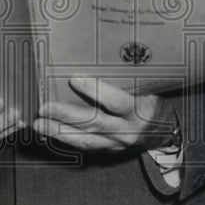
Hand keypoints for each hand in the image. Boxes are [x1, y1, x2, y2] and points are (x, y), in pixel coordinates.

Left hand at [33, 77, 177, 152]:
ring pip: (85, 140)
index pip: (117, 102)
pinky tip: (47, 133)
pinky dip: (64, 140)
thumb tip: (103, 53)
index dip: (96, 91)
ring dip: (58, 132)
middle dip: (66, 115)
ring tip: (38, 124)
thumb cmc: (154, 102)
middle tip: (44, 106)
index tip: (74, 78)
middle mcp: (127, 131)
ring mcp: (116, 144)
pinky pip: (84, 147)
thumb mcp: (149, 87)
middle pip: (94, 123)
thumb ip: (128, 78)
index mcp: (141, 111)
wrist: (166, 132)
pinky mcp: (108, 151)